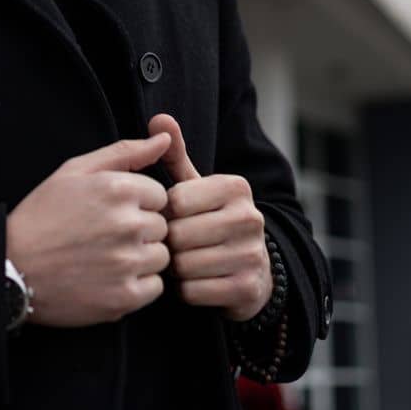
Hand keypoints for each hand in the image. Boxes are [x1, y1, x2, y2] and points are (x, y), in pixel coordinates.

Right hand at [5, 133, 173, 326]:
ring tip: (103, 258)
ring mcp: (127, 262)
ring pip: (161, 257)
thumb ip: (125, 152)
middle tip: (102, 238)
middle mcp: (128, 224)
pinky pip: (155, 287)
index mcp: (119, 189)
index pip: (159, 196)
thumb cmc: (42, 216)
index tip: (108, 213)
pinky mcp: (125, 296)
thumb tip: (165, 138)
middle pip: (161, 227)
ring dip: (139, 259)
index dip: (136, 204)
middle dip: (138, 231)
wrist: (11, 269)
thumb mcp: (75, 172)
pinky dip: (136, 286)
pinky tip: (107, 279)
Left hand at [147, 113, 270, 321]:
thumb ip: (174, 156)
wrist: (251, 272)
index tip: (174, 219)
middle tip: (178, 245)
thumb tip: (158, 118)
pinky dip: (186, 290)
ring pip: (184, 264)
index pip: (175, 201)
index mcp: (235, 187)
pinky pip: (193, 291)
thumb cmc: (211, 222)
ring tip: (186, 261)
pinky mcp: (247, 288)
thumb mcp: (196, 188)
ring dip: (176, 268)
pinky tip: (196, 282)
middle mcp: (250, 217)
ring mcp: (252, 254)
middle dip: (170, 244)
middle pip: (178, 234)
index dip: (166, 214)